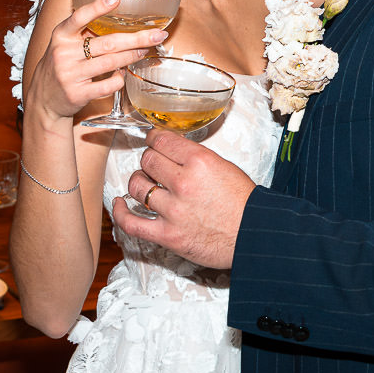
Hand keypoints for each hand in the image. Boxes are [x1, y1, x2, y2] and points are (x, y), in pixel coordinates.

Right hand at [24, 0, 165, 124]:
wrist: (43, 98)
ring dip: (132, 56)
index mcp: (61, 36)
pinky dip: (120, 78)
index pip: (79, 17)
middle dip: (136, 38)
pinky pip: (108, 84)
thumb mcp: (65, 44)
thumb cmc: (61, 65)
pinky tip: (123, 73)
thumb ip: (85, 32)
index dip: (98, 7)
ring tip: (145, 51)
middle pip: (107, 43)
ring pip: (111, 62)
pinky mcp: (77, 93)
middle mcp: (63, 53)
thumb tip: (121, 19)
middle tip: (157, 35)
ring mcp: (70, 74)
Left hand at [112, 129, 254, 269]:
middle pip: (148, 160)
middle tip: (154, 164)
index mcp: (200, 162)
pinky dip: (120, 212)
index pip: (162, 141)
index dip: (154, 138)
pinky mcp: (167, 235)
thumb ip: (197, 158)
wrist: (254, 235)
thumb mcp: (225, 167)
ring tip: (145, 183)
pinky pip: (131, 222)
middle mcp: (184, 183)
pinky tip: (119, 204)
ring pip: (137, 186)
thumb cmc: (244, 204)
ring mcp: (173, 210)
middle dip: (150, 159)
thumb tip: (174, 152)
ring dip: (139, 182)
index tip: (154, 140)